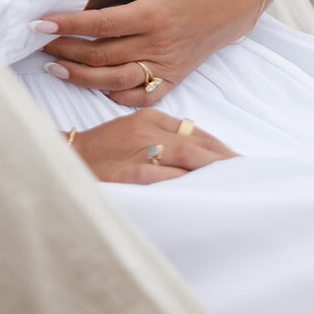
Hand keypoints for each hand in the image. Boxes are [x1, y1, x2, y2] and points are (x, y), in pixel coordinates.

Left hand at [42, 0, 262, 103]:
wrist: (231, 7)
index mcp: (153, 15)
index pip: (101, 24)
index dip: (68, 24)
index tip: (40, 23)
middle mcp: (159, 44)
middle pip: (102, 55)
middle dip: (65, 51)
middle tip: (39, 43)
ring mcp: (166, 66)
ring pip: (115, 81)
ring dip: (81, 77)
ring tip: (54, 67)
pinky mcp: (172, 80)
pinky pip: (139, 96)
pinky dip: (114, 95)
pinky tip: (92, 85)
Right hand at [68, 110, 236, 182]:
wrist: (62, 159)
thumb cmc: (100, 150)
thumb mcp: (130, 131)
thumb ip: (160, 136)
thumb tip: (196, 152)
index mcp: (148, 117)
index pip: (195, 130)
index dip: (219, 149)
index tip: (239, 163)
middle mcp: (147, 130)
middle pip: (197, 146)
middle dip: (225, 162)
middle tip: (250, 176)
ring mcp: (139, 152)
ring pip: (188, 161)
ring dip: (213, 175)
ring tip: (236, 187)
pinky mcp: (132, 174)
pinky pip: (169, 181)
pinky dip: (189, 188)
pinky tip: (205, 196)